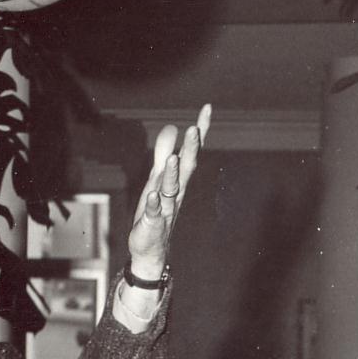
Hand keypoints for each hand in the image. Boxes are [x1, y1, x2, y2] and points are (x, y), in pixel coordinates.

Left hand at [126, 103, 210, 280]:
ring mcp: (165, 209)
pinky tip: (151, 196)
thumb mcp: (157, 179)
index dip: (200, 131)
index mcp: (178, 179)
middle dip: (190, 149)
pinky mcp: (152, 224)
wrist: (150, 249)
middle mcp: (176, 193)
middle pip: (185, 168)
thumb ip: (163, 154)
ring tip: (173, 158)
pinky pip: (153, 213)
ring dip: (172, 174)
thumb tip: (171, 128)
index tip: (207, 109)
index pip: (191, 152)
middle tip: (194, 129)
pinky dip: (152, 205)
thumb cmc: (156, 212)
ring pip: (171, 190)